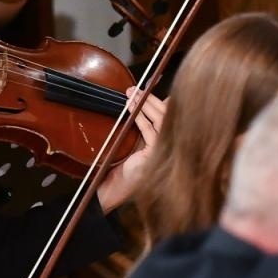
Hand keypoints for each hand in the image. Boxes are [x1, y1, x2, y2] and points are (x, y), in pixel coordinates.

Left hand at [95, 89, 163, 213]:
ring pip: (161, 120)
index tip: (148, 88)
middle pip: (167, 115)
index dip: (160, 100)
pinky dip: (141, 118)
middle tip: (136, 88)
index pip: (168, 116)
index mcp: (163, 142)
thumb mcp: (132, 142)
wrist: (109, 190)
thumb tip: (142, 103)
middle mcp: (167, 146)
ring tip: (132, 93)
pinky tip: (133, 108)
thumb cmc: (117, 167)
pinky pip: (151, 131)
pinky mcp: (154, 156)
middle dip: (151, 99)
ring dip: (146, 104)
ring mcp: (163, 152)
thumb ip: (140, 126)